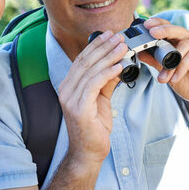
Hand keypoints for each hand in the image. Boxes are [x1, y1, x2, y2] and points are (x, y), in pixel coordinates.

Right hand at [58, 31, 126, 167]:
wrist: (88, 153)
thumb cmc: (94, 129)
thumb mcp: (102, 101)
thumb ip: (106, 83)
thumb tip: (116, 66)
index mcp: (68, 87)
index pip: (82, 61)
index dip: (96, 46)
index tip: (110, 35)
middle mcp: (65, 91)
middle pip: (85, 62)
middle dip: (103, 47)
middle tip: (119, 36)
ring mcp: (70, 99)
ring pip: (90, 71)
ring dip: (108, 57)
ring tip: (123, 47)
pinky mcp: (79, 108)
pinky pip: (94, 84)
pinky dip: (107, 73)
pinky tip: (119, 66)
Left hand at [141, 17, 188, 109]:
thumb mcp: (168, 72)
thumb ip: (156, 61)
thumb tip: (140, 53)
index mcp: (182, 41)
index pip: (170, 28)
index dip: (159, 24)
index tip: (146, 24)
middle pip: (178, 30)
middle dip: (164, 30)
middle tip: (152, 33)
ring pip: (184, 45)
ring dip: (171, 63)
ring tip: (163, 78)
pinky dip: (182, 67)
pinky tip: (175, 78)